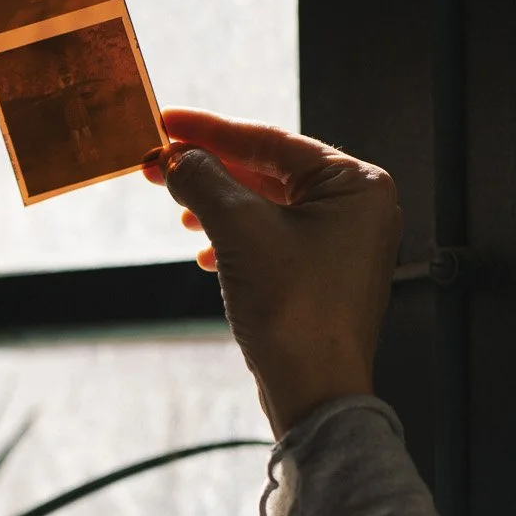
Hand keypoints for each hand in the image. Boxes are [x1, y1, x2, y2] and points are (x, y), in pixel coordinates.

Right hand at [144, 108, 401, 437]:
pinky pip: (272, 241)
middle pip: (267, 172)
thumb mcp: (238, 230)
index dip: (210, 131)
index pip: (270, 140)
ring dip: (217, 206)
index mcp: (356, 183)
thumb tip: (175, 158)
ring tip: (179, 211)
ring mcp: (343, 245)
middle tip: (157, 165)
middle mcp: (358, 209)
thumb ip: (204, 181)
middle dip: (209, 172)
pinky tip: (206, 253)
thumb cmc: (295, 310)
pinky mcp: (323, 277)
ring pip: (267, 208)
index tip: (166, 123)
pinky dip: (235, 240)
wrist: (315, 392)